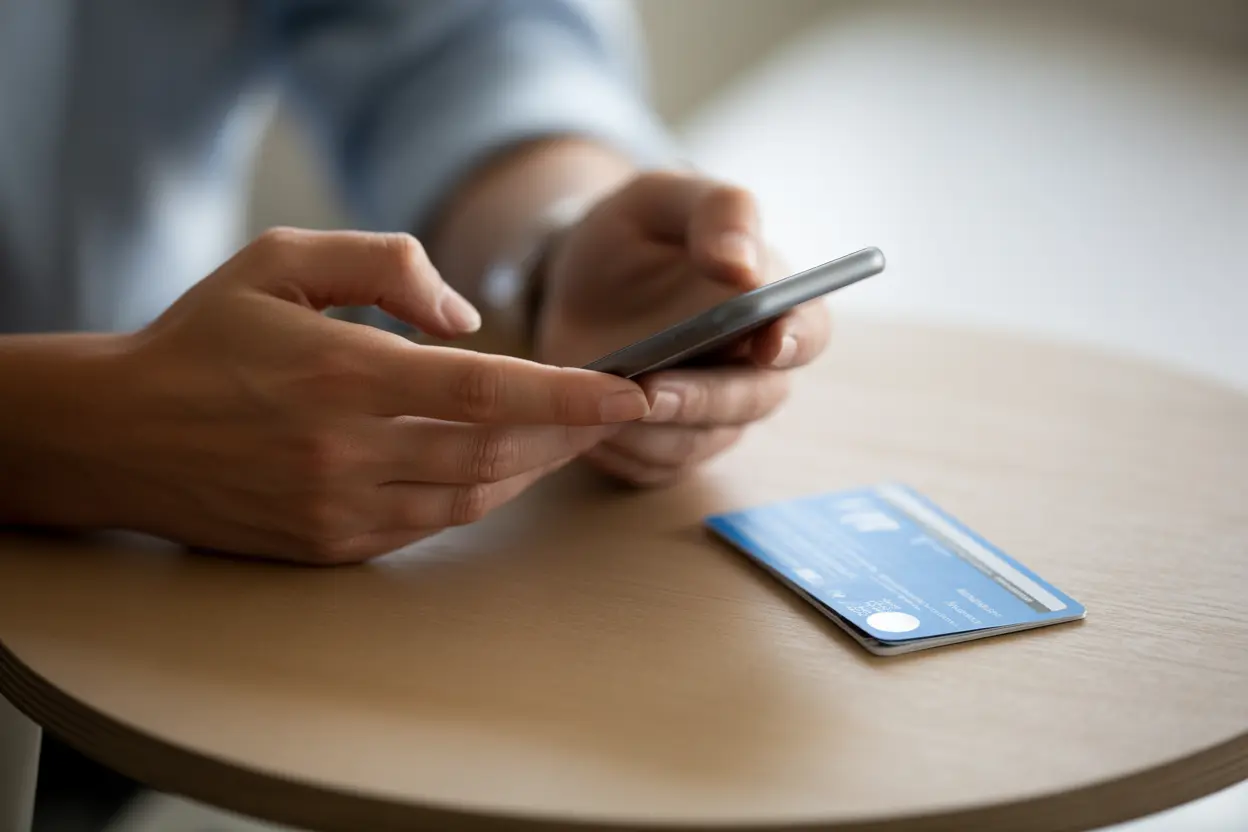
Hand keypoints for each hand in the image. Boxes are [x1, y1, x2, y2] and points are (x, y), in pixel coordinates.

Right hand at [104, 228, 647, 562]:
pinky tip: (501, 468)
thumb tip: (468, 319)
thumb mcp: (279, 259)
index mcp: (343, 373)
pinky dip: (480, 496)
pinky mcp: (331, 544)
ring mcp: (340, 508)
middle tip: (615, 412)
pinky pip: (431, 525)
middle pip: (496, 452)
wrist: (117, 433)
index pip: (486, 390)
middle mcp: (348, 451)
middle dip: (570, 434)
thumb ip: (385, 266)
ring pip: (472, 497)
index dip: (568, 396)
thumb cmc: (204, 336)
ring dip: (533, 469)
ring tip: (570, 437)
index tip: (629, 393)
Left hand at [533, 173, 830, 485]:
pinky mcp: (667, 445)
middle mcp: (752, 367)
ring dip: (658, 432)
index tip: (769, 343)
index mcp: (770, 302)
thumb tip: (745, 267)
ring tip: (603, 410)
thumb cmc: (631, 234)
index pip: (808, 330)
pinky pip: (657, 466)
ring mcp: (711, 414)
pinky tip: (588, 430)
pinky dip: (625, 454)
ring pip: (703, 441)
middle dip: (705, 398)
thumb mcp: (662, 198)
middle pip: (754, 399)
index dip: (796, 340)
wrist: (568, 283)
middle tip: (654, 390)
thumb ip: (717, 211)